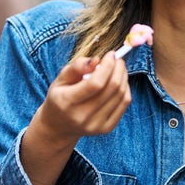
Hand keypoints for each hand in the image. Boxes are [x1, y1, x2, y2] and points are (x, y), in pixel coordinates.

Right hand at [21, 53, 130, 184]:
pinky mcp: (106, 129)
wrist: (58, 126)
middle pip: (111, 89)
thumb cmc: (60, 97)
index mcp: (67, 102)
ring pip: (121, 95)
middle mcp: (82, 117)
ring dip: (123, 77)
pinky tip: (120, 82)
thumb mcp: (60, 79)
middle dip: (118, 69)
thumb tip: (97, 60)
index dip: (107, 66)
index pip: (95, 83)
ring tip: (118, 69)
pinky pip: (124, 104)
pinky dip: (125, 89)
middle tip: (117, 60)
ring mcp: (95, 125)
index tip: (111, 55)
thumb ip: (76, 67)